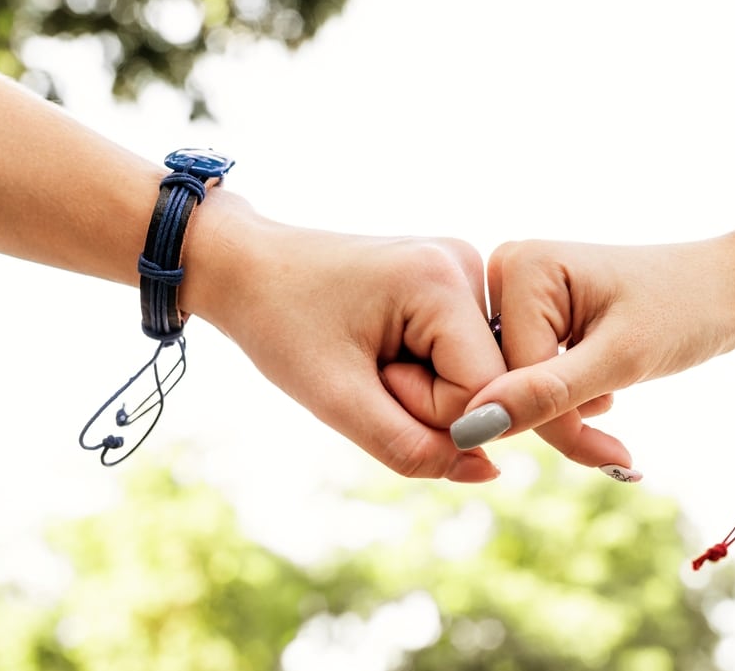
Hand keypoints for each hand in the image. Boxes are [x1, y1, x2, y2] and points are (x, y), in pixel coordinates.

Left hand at [186, 196, 506, 481]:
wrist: (246, 267)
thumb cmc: (280, 324)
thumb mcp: (337, 400)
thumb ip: (413, 448)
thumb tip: (489, 472)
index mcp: (443, 277)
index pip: (483, 391)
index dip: (426, 411)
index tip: (369, 377)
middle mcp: (465, 262)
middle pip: (484, 382)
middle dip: (423, 398)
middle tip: (364, 364)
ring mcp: (463, 268)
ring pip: (474, 375)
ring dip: (422, 386)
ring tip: (369, 352)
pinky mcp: (453, 282)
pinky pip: (460, 358)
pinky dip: (422, 370)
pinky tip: (382, 345)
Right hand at [455, 230, 734, 469]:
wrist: (726, 288)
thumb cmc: (685, 311)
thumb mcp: (621, 359)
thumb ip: (546, 394)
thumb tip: (472, 427)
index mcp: (520, 265)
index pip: (506, 377)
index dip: (555, 424)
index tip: (612, 454)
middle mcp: (507, 268)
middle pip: (503, 380)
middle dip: (558, 415)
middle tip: (613, 420)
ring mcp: (516, 290)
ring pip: (515, 385)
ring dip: (565, 407)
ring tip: (612, 387)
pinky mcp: (531, 310)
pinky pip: (527, 374)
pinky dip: (566, 396)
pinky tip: (602, 382)